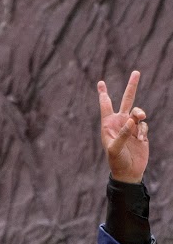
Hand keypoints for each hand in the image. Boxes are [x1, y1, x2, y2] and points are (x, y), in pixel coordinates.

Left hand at [99, 70, 149, 184]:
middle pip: (127, 100)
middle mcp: (119, 122)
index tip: (100, 82)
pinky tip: (140, 141)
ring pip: (138, 112)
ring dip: (140, 114)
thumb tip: (130, 120)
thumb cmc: (117, 161)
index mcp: (108, 124)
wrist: (129, 172)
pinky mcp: (140, 133)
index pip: (105, 106)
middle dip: (131, 86)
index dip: (103, 94)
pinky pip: (144, 125)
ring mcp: (131, 127)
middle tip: (136, 72)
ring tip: (140, 120)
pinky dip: (144, 131)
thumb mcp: (115, 149)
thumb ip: (122, 134)